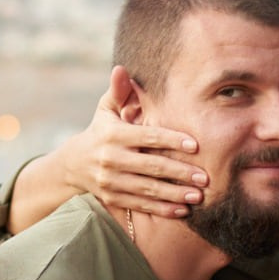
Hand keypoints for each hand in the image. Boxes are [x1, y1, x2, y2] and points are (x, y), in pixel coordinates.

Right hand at [62, 67, 205, 218]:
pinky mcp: (112, 198)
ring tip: (198, 197)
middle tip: (205, 178)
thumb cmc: (100, 131)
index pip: (148, 137)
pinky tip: (182, 211)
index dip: (172, 140)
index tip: (196, 146)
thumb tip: (121, 68)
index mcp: (114, 135)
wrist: (73, 165)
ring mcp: (111, 181)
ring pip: (148, 189)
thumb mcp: (105, 110)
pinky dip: (161, 209)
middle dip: (180, 173)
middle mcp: (111, 159)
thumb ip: (118, 91)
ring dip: (174, 195)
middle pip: (152, 166)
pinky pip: (140, 205)